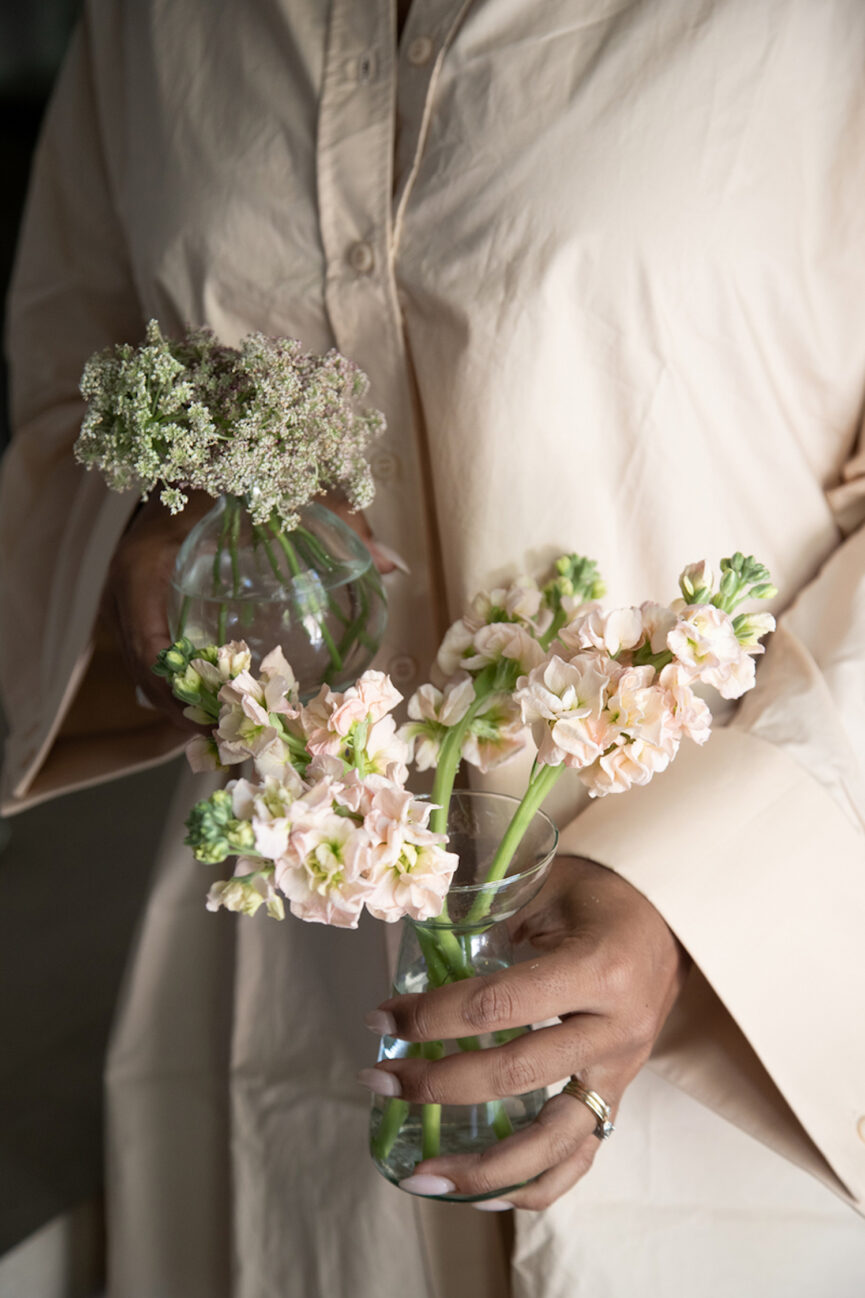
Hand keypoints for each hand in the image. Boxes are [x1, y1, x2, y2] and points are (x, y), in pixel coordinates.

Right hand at [106, 491, 397, 728]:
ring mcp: (132, 599)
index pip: (146, 646)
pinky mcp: (145, 604)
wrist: (200, 449)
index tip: (219, 721)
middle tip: (235, 742)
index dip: (179, 693)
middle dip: (186, 713)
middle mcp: (128, 588)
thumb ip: (342, 524)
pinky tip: (226, 703)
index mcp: (145, 564)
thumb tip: (395, 565)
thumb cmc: (237, 465)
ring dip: (185, 705)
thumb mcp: (287, 493)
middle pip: (146, 672)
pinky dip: (186, 683)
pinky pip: (156, 655)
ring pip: (148, 671)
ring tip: (233, 735)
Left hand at [361, 857, 688, 1209]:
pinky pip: (582, 1155)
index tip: (382, 1019)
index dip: (433, 1017)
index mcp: (596, 968)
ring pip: (553, 1140)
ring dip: (484, 1166)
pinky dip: (536, 1185)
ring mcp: (621, 1068)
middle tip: (380, 1080)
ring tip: (423, 1177)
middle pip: (516, 1075)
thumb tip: (413, 959)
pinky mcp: (619, 1091)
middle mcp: (614, 1027)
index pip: (499, 1005)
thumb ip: (487, 916)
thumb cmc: (599, 893)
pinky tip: (487, 1197)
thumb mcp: (545, 884)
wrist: (669, 914)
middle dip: (438, 1084)